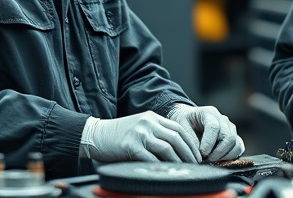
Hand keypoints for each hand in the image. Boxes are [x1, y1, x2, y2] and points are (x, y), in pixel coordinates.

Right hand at [82, 112, 201, 162]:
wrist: (95, 135)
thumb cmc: (118, 136)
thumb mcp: (139, 128)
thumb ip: (155, 134)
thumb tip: (175, 151)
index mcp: (152, 117)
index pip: (178, 129)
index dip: (190, 142)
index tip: (197, 154)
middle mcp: (148, 122)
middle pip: (176, 138)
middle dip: (189, 153)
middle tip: (196, 165)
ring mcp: (140, 133)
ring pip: (167, 148)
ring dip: (179, 161)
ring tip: (185, 170)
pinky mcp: (131, 145)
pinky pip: (151, 158)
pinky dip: (161, 167)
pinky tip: (166, 174)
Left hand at [168, 104, 244, 160]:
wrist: (189, 119)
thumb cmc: (185, 122)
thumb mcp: (181, 127)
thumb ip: (190, 140)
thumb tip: (199, 156)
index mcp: (209, 113)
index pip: (214, 127)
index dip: (208, 143)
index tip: (201, 154)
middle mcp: (223, 119)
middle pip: (228, 137)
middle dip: (217, 153)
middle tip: (206, 160)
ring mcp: (230, 128)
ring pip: (236, 144)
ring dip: (224, 156)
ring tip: (211, 160)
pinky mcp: (235, 137)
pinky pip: (239, 148)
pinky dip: (230, 157)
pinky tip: (218, 160)